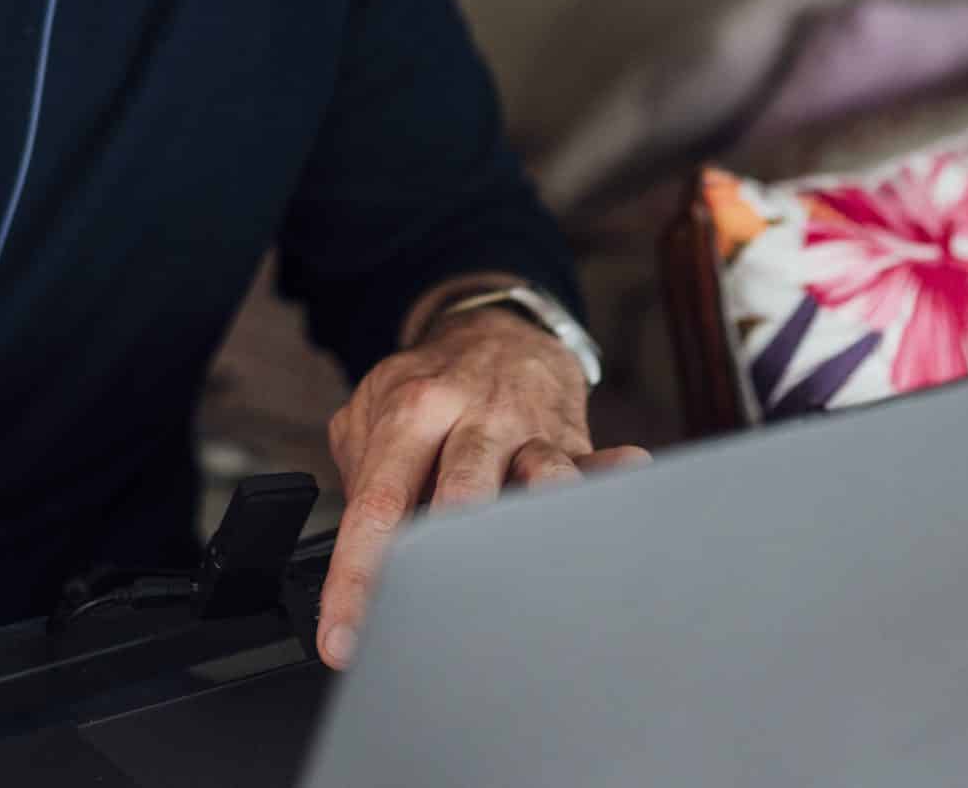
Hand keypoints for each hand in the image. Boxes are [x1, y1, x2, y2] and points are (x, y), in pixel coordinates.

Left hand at [315, 306, 650, 669]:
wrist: (495, 329)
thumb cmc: (430, 386)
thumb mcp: (374, 408)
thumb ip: (359, 473)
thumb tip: (355, 556)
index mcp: (412, 411)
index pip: (377, 506)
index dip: (357, 578)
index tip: (345, 639)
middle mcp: (472, 418)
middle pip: (461, 495)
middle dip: (444, 564)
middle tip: (421, 625)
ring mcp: (528, 430)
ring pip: (539, 479)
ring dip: (528, 528)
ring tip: (517, 577)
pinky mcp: (572, 441)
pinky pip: (594, 468)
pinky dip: (608, 481)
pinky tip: (622, 485)